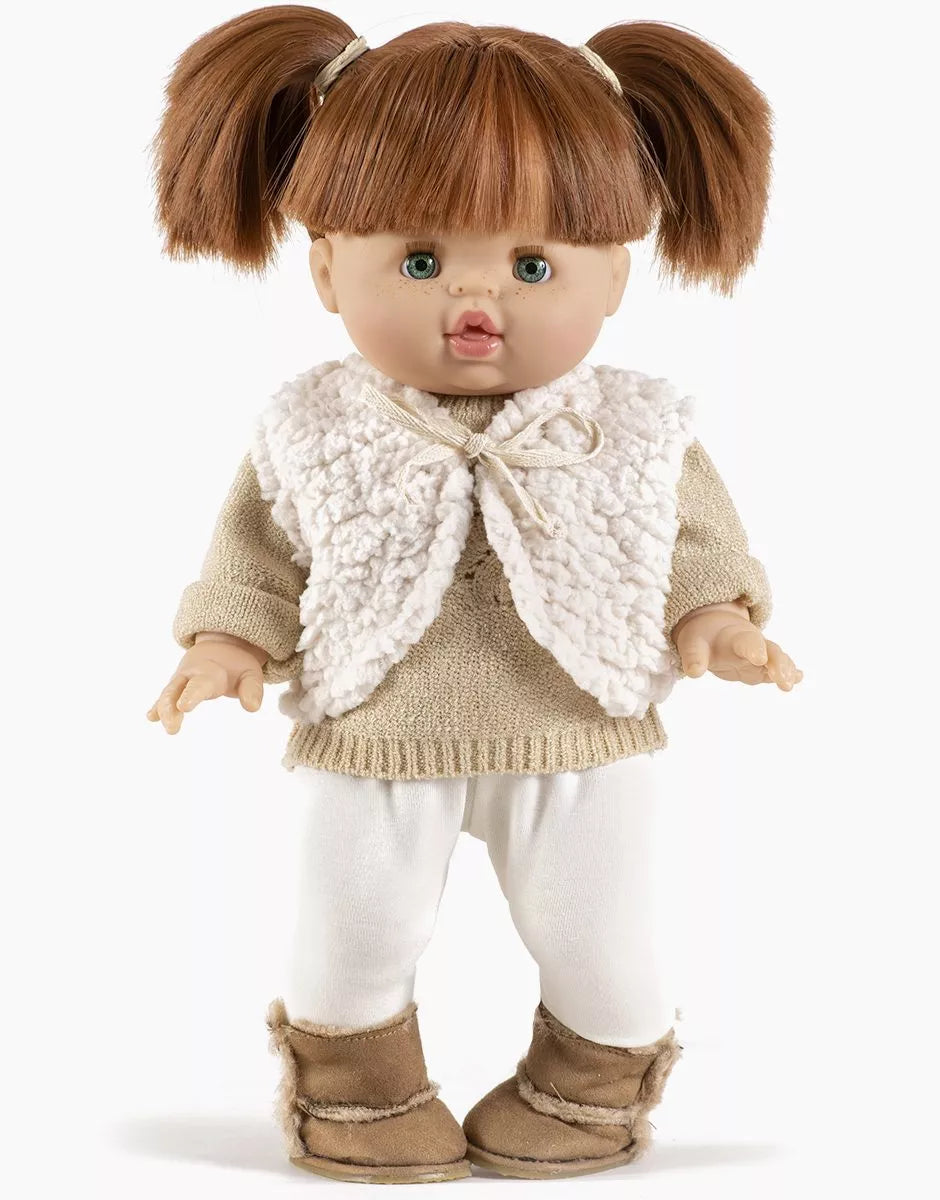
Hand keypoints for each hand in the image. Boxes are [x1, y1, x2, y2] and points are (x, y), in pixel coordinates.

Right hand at [147, 633, 266, 733]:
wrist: (221, 647)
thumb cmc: (236, 666)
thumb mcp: (250, 674)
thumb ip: (252, 689)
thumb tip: (252, 707)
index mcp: (208, 672)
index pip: (198, 685)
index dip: (191, 695)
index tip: (184, 707)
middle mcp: (189, 676)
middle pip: (174, 691)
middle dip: (170, 708)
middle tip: (172, 727)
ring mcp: (180, 681)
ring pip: (166, 695)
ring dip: (163, 711)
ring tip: (168, 728)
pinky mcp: (176, 688)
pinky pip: (164, 698)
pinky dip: (157, 707)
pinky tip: (151, 717)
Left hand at [673, 605, 802, 689]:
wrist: (712, 630)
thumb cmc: (702, 638)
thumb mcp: (693, 644)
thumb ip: (694, 657)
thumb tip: (694, 671)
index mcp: (735, 637)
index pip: (746, 642)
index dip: (753, 649)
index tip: (759, 658)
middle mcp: (753, 644)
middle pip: (770, 651)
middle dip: (778, 664)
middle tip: (783, 679)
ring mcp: (760, 655)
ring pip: (778, 660)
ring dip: (786, 671)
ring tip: (790, 684)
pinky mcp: (761, 667)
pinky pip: (777, 670)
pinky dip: (789, 673)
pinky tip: (798, 678)